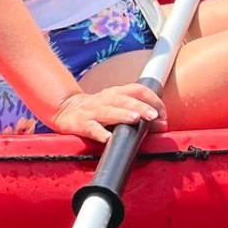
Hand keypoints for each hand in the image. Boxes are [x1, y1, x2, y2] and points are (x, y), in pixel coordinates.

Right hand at [46, 83, 162, 144]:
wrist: (65, 110)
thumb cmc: (97, 110)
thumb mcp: (116, 107)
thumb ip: (139, 114)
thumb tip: (163, 124)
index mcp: (115, 93)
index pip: (136, 89)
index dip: (152, 99)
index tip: (162, 113)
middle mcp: (104, 100)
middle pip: (123, 99)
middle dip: (140, 107)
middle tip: (153, 116)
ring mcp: (91, 111)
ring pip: (108, 111)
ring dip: (122, 115)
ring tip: (134, 120)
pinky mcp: (80, 124)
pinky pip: (90, 128)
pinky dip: (99, 133)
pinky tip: (107, 138)